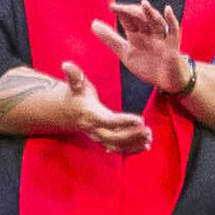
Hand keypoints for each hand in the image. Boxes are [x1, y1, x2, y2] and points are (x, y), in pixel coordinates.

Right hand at [0, 64, 149, 150]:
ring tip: (149, 139)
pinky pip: (119, 149)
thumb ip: (75, 76)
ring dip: (134, 144)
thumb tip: (66, 64)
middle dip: (132, 135)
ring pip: (118, 146)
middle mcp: (95, 130)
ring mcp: (99, 138)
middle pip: (115, 137)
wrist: (68, 112)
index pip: (109, 121)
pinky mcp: (105, 142)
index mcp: (91, 116)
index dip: (125, 121)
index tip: (140, 119)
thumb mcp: (76, 84)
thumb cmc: (76, 95)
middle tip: (148, 130)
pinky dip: (133, 149)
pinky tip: (145, 146)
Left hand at [116, 0, 194, 99]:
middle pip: (141, 18)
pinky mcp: (173, 45)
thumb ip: (110, 39)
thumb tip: (93, 24)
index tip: (111, 7)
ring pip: (156, 22)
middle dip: (131, 12)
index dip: (121, 12)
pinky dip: (171, 20)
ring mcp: (161, 37)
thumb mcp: (126, 53)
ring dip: (150, 13)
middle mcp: (148, 32)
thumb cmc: (148, 65)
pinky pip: (174, 30)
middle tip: (120, 8)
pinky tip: (167, 10)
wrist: (166, 81)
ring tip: (144, 4)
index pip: (128, 20)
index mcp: (137, 34)